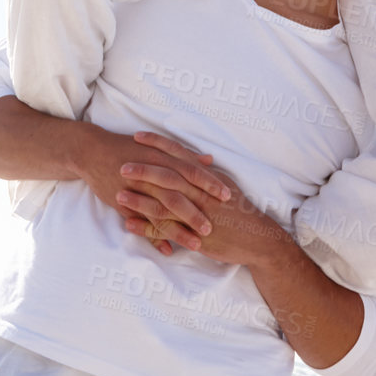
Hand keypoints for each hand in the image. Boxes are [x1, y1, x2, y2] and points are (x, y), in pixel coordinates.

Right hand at [73, 125, 231, 255]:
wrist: (92, 151)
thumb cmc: (128, 148)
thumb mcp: (157, 147)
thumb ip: (184, 155)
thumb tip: (209, 160)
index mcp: (162, 157)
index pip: (191, 171)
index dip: (210, 183)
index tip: (228, 196)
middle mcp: (152, 173)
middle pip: (179, 193)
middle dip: (198, 210)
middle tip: (215, 225)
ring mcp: (137, 189)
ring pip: (162, 211)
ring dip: (180, 228)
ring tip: (197, 243)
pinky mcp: (124, 202)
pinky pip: (141, 222)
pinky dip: (154, 236)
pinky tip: (168, 250)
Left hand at [119, 139, 287, 269]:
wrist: (257, 240)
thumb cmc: (241, 212)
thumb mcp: (226, 186)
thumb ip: (209, 173)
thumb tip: (200, 159)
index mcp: (206, 178)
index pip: (178, 156)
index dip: (157, 145)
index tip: (138, 136)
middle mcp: (201, 194)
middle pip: (168, 177)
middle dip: (144, 169)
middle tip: (121, 163)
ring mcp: (197, 215)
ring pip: (164, 204)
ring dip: (140, 199)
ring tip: (118, 194)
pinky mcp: (194, 236)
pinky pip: (166, 231)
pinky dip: (146, 228)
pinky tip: (129, 224)